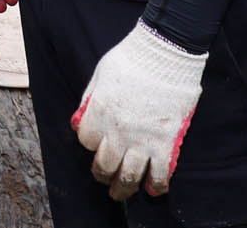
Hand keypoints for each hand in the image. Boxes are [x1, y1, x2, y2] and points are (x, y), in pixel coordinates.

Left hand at [73, 21, 207, 199]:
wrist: (165, 54)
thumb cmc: (131, 60)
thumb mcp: (99, 75)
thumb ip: (89, 101)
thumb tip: (79, 121)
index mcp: (99, 111)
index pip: (86, 141)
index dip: (88, 143)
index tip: (94, 142)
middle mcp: (118, 130)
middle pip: (104, 164)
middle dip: (101, 174)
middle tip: (102, 178)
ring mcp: (143, 139)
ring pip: (129, 175)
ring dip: (122, 188)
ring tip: (119, 193)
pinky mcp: (166, 142)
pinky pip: (161, 173)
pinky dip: (156, 186)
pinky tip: (153, 190)